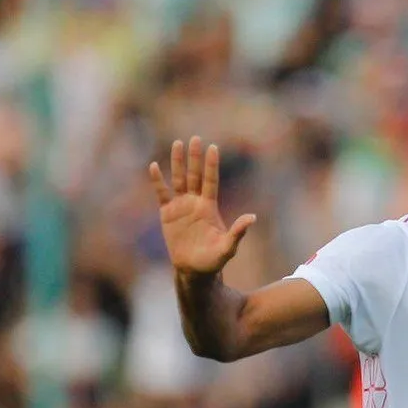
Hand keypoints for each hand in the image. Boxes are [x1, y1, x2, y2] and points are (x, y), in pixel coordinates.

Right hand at [148, 137, 255, 275]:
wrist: (194, 269)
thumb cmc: (214, 260)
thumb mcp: (228, 247)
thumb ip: (238, 232)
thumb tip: (253, 217)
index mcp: (210, 207)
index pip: (211, 181)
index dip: (212, 165)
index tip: (214, 147)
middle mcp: (196, 202)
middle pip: (195, 175)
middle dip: (195, 157)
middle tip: (195, 138)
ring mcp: (181, 206)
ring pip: (179, 179)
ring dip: (177, 162)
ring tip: (177, 144)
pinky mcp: (167, 214)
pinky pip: (161, 193)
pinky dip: (157, 180)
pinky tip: (154, 166)